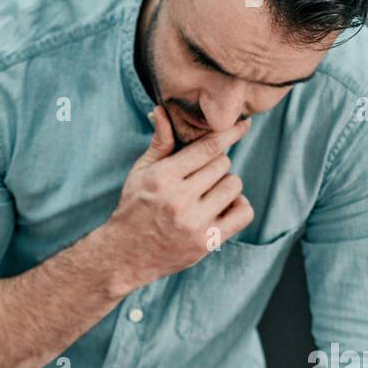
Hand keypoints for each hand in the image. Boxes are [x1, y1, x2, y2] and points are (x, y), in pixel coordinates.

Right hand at [105, 107, 253, 288]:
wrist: (123, 256)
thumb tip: (162, 111)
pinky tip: (222, 209)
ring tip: (207, 195)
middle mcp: (179, 200)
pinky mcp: (206, 242)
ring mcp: (194, 223)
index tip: (243, 125)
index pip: (207, 147)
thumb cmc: (134, 209)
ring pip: (234, 185)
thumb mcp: (140, 173)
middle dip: (215, 166)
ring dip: (225, 186)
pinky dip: (238, 206)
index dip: (228, 133)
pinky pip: (243, 212)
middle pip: (222, 164)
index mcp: (162, 178)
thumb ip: (159, 144)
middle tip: (200, 179)